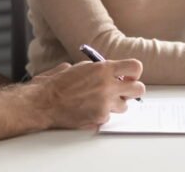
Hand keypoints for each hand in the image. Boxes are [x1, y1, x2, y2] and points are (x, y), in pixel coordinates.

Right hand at [30, 59, 144, 127]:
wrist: (45, 102)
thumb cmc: (60, 84)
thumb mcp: (83, 67)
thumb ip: (102, 69)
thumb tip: (115, 72)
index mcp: (104, 69)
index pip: (135, 67)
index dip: (134, 73)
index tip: (129, 76)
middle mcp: (108, 86)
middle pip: (139, 89)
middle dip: (133, 90)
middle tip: (124, 91)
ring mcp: (105, 103)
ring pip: (125, 106)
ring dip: (116, 104)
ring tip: (100, 101)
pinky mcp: (100, 117)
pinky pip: (109, 116)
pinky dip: (102, 114)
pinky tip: (89, 110)